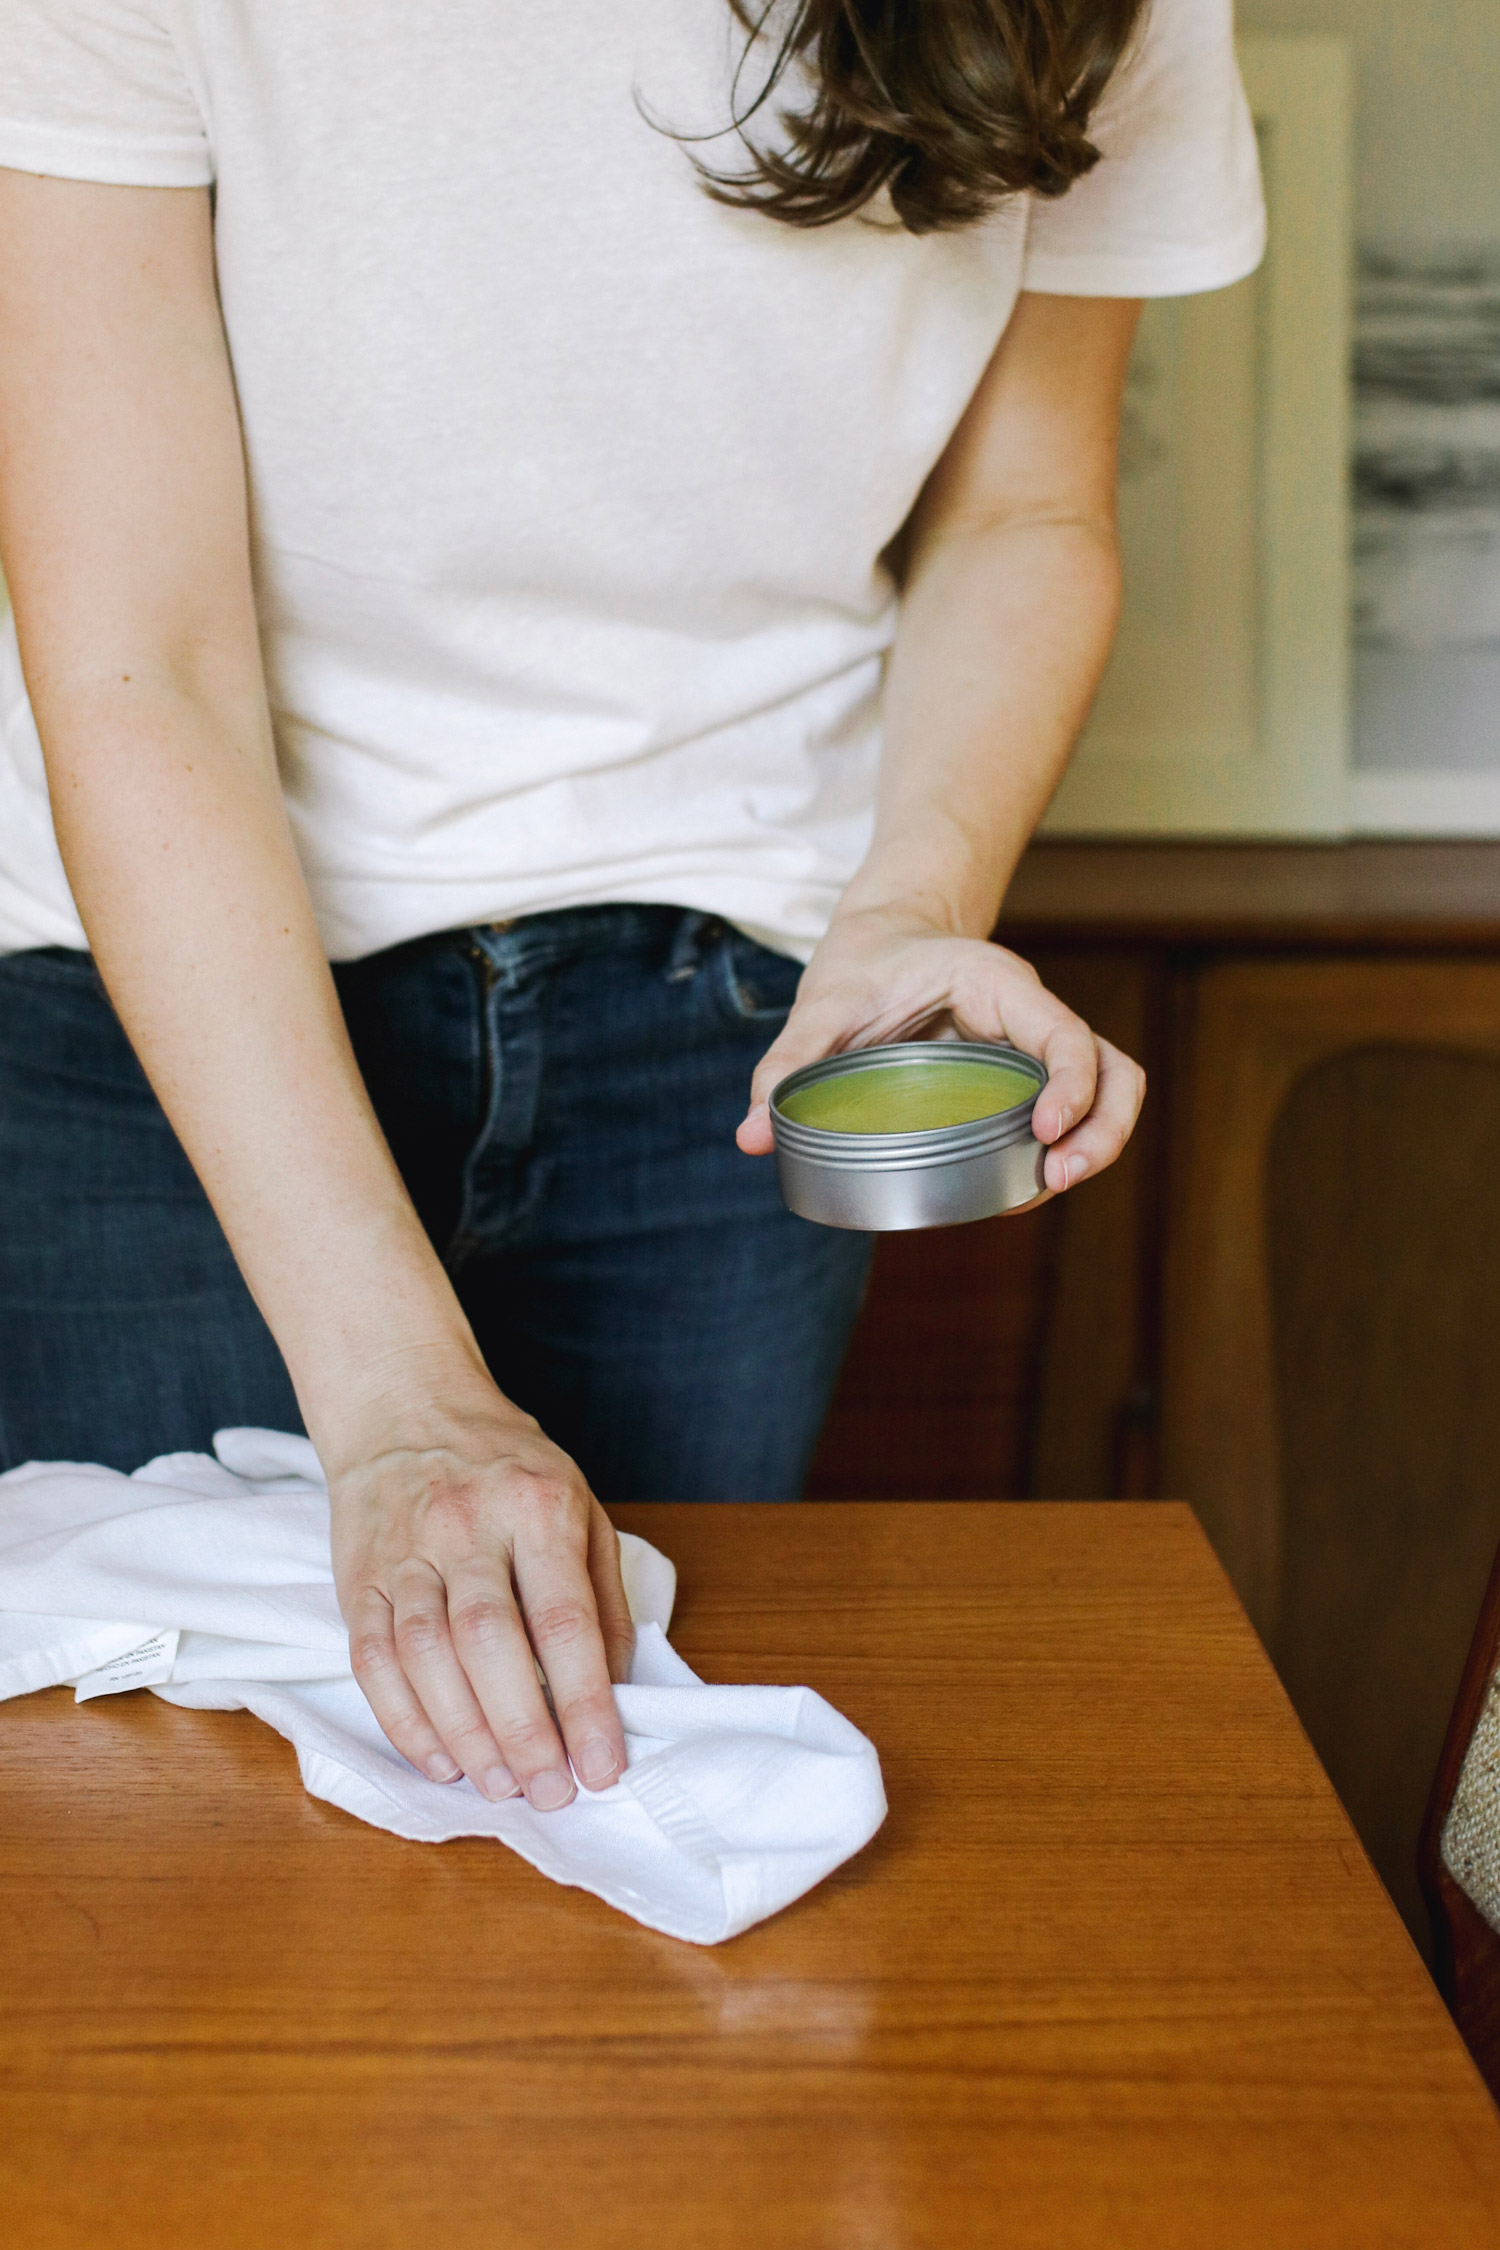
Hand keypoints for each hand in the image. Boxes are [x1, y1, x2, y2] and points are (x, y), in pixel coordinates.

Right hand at [327, 1391, 633, 1810]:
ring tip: (500, 1785)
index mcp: (538, 1506)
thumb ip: (602, 1597)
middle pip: (491, 1642)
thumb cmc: (508, 1468)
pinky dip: (403, 1719)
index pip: (564, 1619)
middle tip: (551, 1791)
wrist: (405, 1408)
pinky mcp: (357, 1576)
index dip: (585, 1703)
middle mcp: (467, 1526)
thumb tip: (618, 1690)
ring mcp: (405, 1550)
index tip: (603, 1766)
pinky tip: (438, 1758)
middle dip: (524, 1731)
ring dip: (464, 1734)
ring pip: (425, 1654)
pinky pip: (372, 1658)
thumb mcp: (580, 1507)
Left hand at [735, 904, 1144, 1191]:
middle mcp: (1030, 1016)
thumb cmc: (862, 963)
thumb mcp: (822, 1005)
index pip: (1063, 1035)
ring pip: (1110, 1090)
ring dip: (1098, 1142)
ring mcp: (1035, 1049)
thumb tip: (752, 1136)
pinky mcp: (1025, 1077)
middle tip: (1057, 1175)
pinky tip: (1025, 1186)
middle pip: (1113, 1070)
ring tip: (1050, 1187)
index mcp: (996, 985)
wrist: (884, 937)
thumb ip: (787, 1062)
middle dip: (1101, 1128)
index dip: (1069, 1086)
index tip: (1042, 1133)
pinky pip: (1074, 1109)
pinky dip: (1069, 1146)